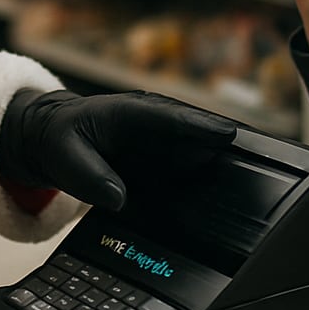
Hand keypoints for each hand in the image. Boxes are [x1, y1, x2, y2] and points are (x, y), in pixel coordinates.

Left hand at [0, 89, 237, 210]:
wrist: (51, 138)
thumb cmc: (58, 139)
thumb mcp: (64, 157)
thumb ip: (89, 176)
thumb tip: (118, 197)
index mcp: (129, 112)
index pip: (170, 117)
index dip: (200, 126)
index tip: (228, 135)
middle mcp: (151, 122)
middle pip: (194, 130)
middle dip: (223, 141)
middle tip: (256, 159)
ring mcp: (158, 140)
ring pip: (195, 148)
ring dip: (218, 160)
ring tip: (249, 179)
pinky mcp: (160, 157)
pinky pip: (185, 164)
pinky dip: (202, 176)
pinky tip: (220, 195)